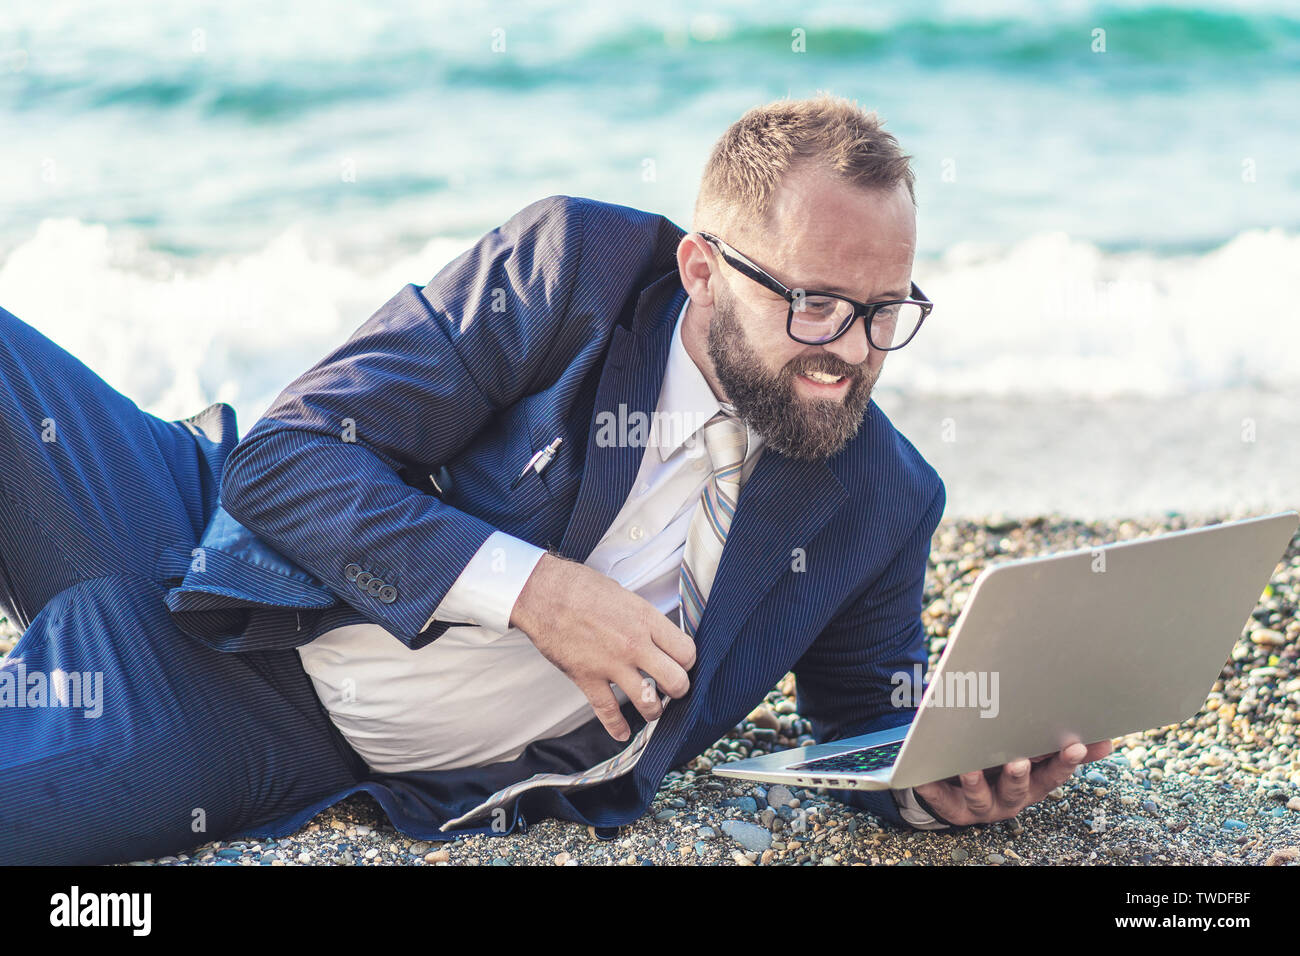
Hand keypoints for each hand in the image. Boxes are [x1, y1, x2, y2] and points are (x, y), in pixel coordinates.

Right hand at [509, 552, 695, 741]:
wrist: (543, 593)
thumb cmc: (581, 587)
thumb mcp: (625, 596)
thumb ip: (644, 620)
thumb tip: (658, 636)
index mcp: (646, 620)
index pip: (687, 652)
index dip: (688, 662)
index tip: (682, 663)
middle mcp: (634, 645)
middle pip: (677, 681)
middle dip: (679, 689)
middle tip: (673, 688)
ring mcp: (611, 664)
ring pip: (649, 702)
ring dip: (654, 710)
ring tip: (652, 707)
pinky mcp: (587, 678)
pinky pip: (608, 712)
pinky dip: (617, 727)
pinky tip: (622, 733)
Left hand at [913, 739, 1114, 825]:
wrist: (962, 788)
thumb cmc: (1001, 763)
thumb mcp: (1032, 755)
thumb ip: (1060, 746)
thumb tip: (1105, 740)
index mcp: (1031, 784)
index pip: (1052, 775)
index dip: (1064, 762)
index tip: (1076, 744)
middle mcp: (1008, 798)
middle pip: (1017, 789)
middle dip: (1018, 775)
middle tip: (1018, 760)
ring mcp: (979, 803)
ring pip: (978, 795)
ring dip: (975, 782)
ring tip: (968, 767)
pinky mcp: (949, 804)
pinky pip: (938, 796)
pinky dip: (931, 786)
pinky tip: (921, 776)